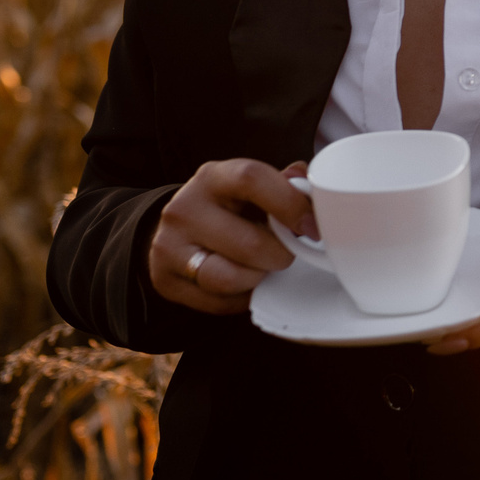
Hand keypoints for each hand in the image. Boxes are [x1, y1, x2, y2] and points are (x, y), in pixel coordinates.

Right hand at [147, 159, 314, 314]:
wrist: (176, 231)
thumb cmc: (228, 208)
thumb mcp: (250, 189)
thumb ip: (284, 186)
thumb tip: (311, 192)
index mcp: (213, 177)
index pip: (252, 179)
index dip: (291, 205)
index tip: (313, 228)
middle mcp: (184, 208)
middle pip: (250, 243)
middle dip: (281, 255)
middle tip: (287, 253)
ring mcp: (169, 246)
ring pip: (230, 278)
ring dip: (259, 278)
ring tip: (261, 267)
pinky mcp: (166, 280)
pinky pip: (218, 302)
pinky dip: (241, 297)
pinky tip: (243, 283)